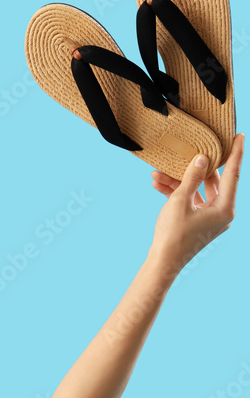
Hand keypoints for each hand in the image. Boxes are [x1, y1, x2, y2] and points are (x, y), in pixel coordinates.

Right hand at [148, 133, 243, 275]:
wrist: (164, 261)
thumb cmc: (173, 233)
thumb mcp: (180, 200)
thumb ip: (192, 178)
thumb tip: (202, 158)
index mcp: (225, 208)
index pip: (233, 175)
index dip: (235, 154)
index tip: (239, 136)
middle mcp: (222, 212)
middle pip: (213, 181)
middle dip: (195, 168)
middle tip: (191, 149)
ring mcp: (210, 217)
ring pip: (198, 190)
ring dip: (179, 181)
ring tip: (158, 173)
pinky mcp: (198, 220)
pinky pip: (190, 200)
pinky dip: (176, 192)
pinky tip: (158, 184)